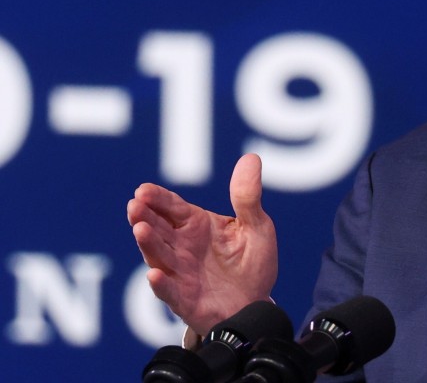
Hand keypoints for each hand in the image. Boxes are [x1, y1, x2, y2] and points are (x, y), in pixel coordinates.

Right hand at [127, 153, 278, 334]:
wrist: (255, 305)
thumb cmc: (251, 263)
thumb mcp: (256, 226)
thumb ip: (248, 197)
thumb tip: (250, 158)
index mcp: (196, 225)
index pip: (171, 207)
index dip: (157, 198)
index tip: (142, 190)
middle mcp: (182, 247)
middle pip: (158, 229)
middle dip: (145, 217)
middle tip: (134, 206)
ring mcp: (180, 273)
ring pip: (159, 257)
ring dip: (148, 244)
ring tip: (140, 229)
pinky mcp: (185, 300)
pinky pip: (170, 292)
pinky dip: (161, 285)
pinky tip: (155, 275)